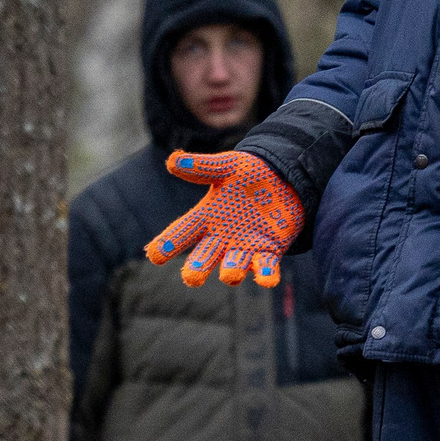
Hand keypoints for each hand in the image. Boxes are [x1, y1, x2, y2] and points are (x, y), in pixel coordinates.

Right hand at [143, 151, 304, 287]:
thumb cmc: (248, 174)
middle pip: (203, 257)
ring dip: (231, 271)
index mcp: (206, 217)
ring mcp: (244, 247)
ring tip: (229, 274)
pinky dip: (266, 275)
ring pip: (233, 266)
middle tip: (192, 278)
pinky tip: (268, 280)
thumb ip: (202, 167)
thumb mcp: (226, 166)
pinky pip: (265, 267)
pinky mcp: (268, 251)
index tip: (155, 255)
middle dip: (197, 268)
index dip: (167, 244)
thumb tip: (173, 160)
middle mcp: (220, 238)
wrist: (284, 179)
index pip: (181, 232)